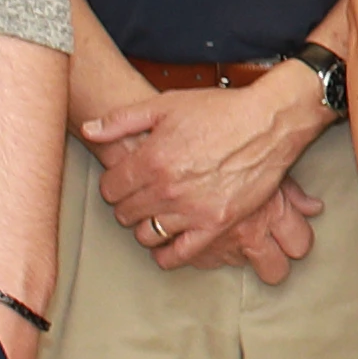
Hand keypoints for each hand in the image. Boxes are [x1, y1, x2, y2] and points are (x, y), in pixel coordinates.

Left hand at [90, 80, 331, 279]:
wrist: (268, 123)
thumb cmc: (220, 110)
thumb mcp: (166, 104)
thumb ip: (122, 119)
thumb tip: (89, 130)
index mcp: (151, 159)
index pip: (110, 188)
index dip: (113, 184)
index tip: (123, 181)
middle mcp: (167, 188)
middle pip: (125, 212)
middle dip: (127, 203)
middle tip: (139, 195)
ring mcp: (191, 210)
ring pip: (147, 234)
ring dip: (145, 226)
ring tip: (154, 214)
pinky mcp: (216, 224)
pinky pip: (180, 254)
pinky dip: (166, 254)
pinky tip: (165, 245)